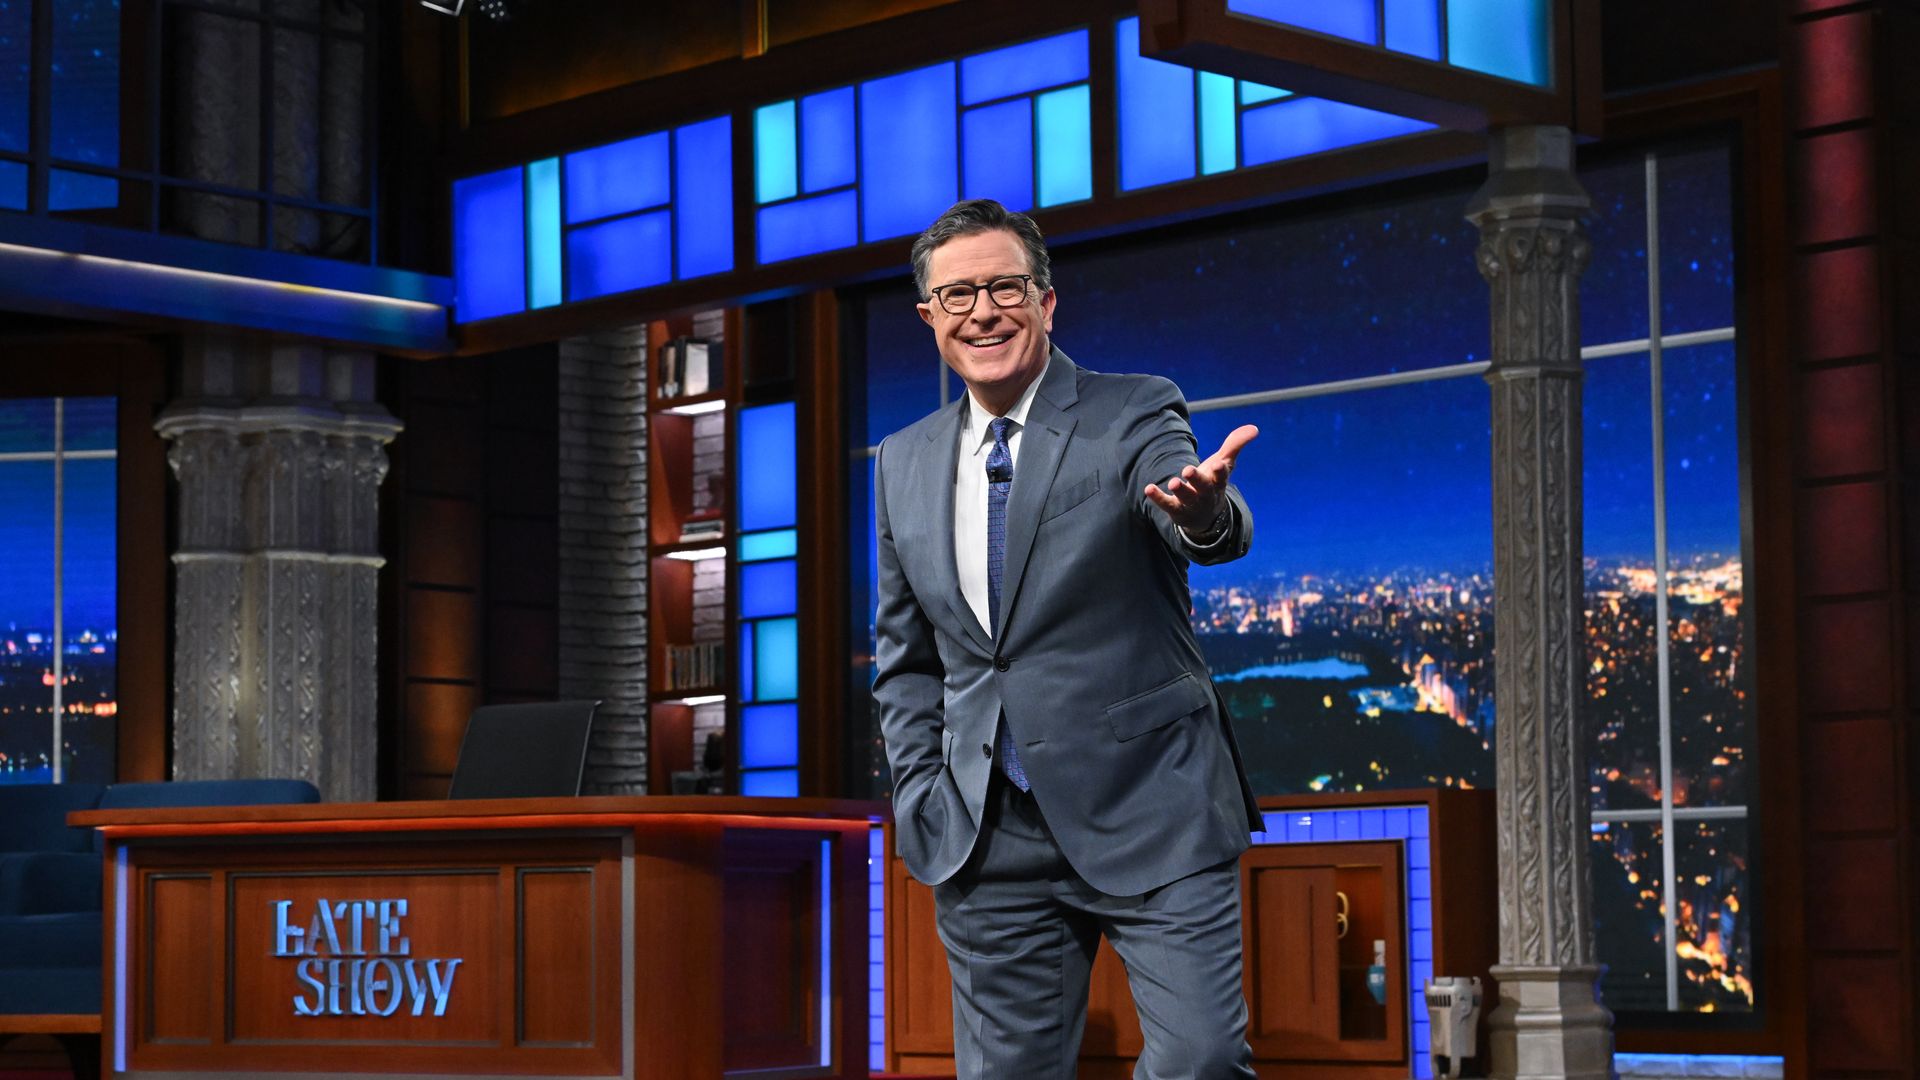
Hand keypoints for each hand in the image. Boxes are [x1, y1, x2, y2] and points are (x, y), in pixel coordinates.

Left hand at [1144, 424, 1258, 533]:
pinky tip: (1149, 488)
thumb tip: (1254, 428)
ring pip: (1186, 498)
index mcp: (1218, 482)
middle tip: (1188, 470)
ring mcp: (1190, 503)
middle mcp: (1205, 494)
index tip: (1218, 464)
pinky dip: (1158, 497)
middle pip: (1203, 488)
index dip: (1220, 471)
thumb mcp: (1224, 464)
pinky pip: (1166, 504)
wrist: (1204, 516)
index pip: (1221, 476)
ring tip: (1174, 482)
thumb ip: (1235, 445)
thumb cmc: (1213, 483)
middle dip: (1196, 480)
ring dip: (1180, 490)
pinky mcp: (1175, 509)